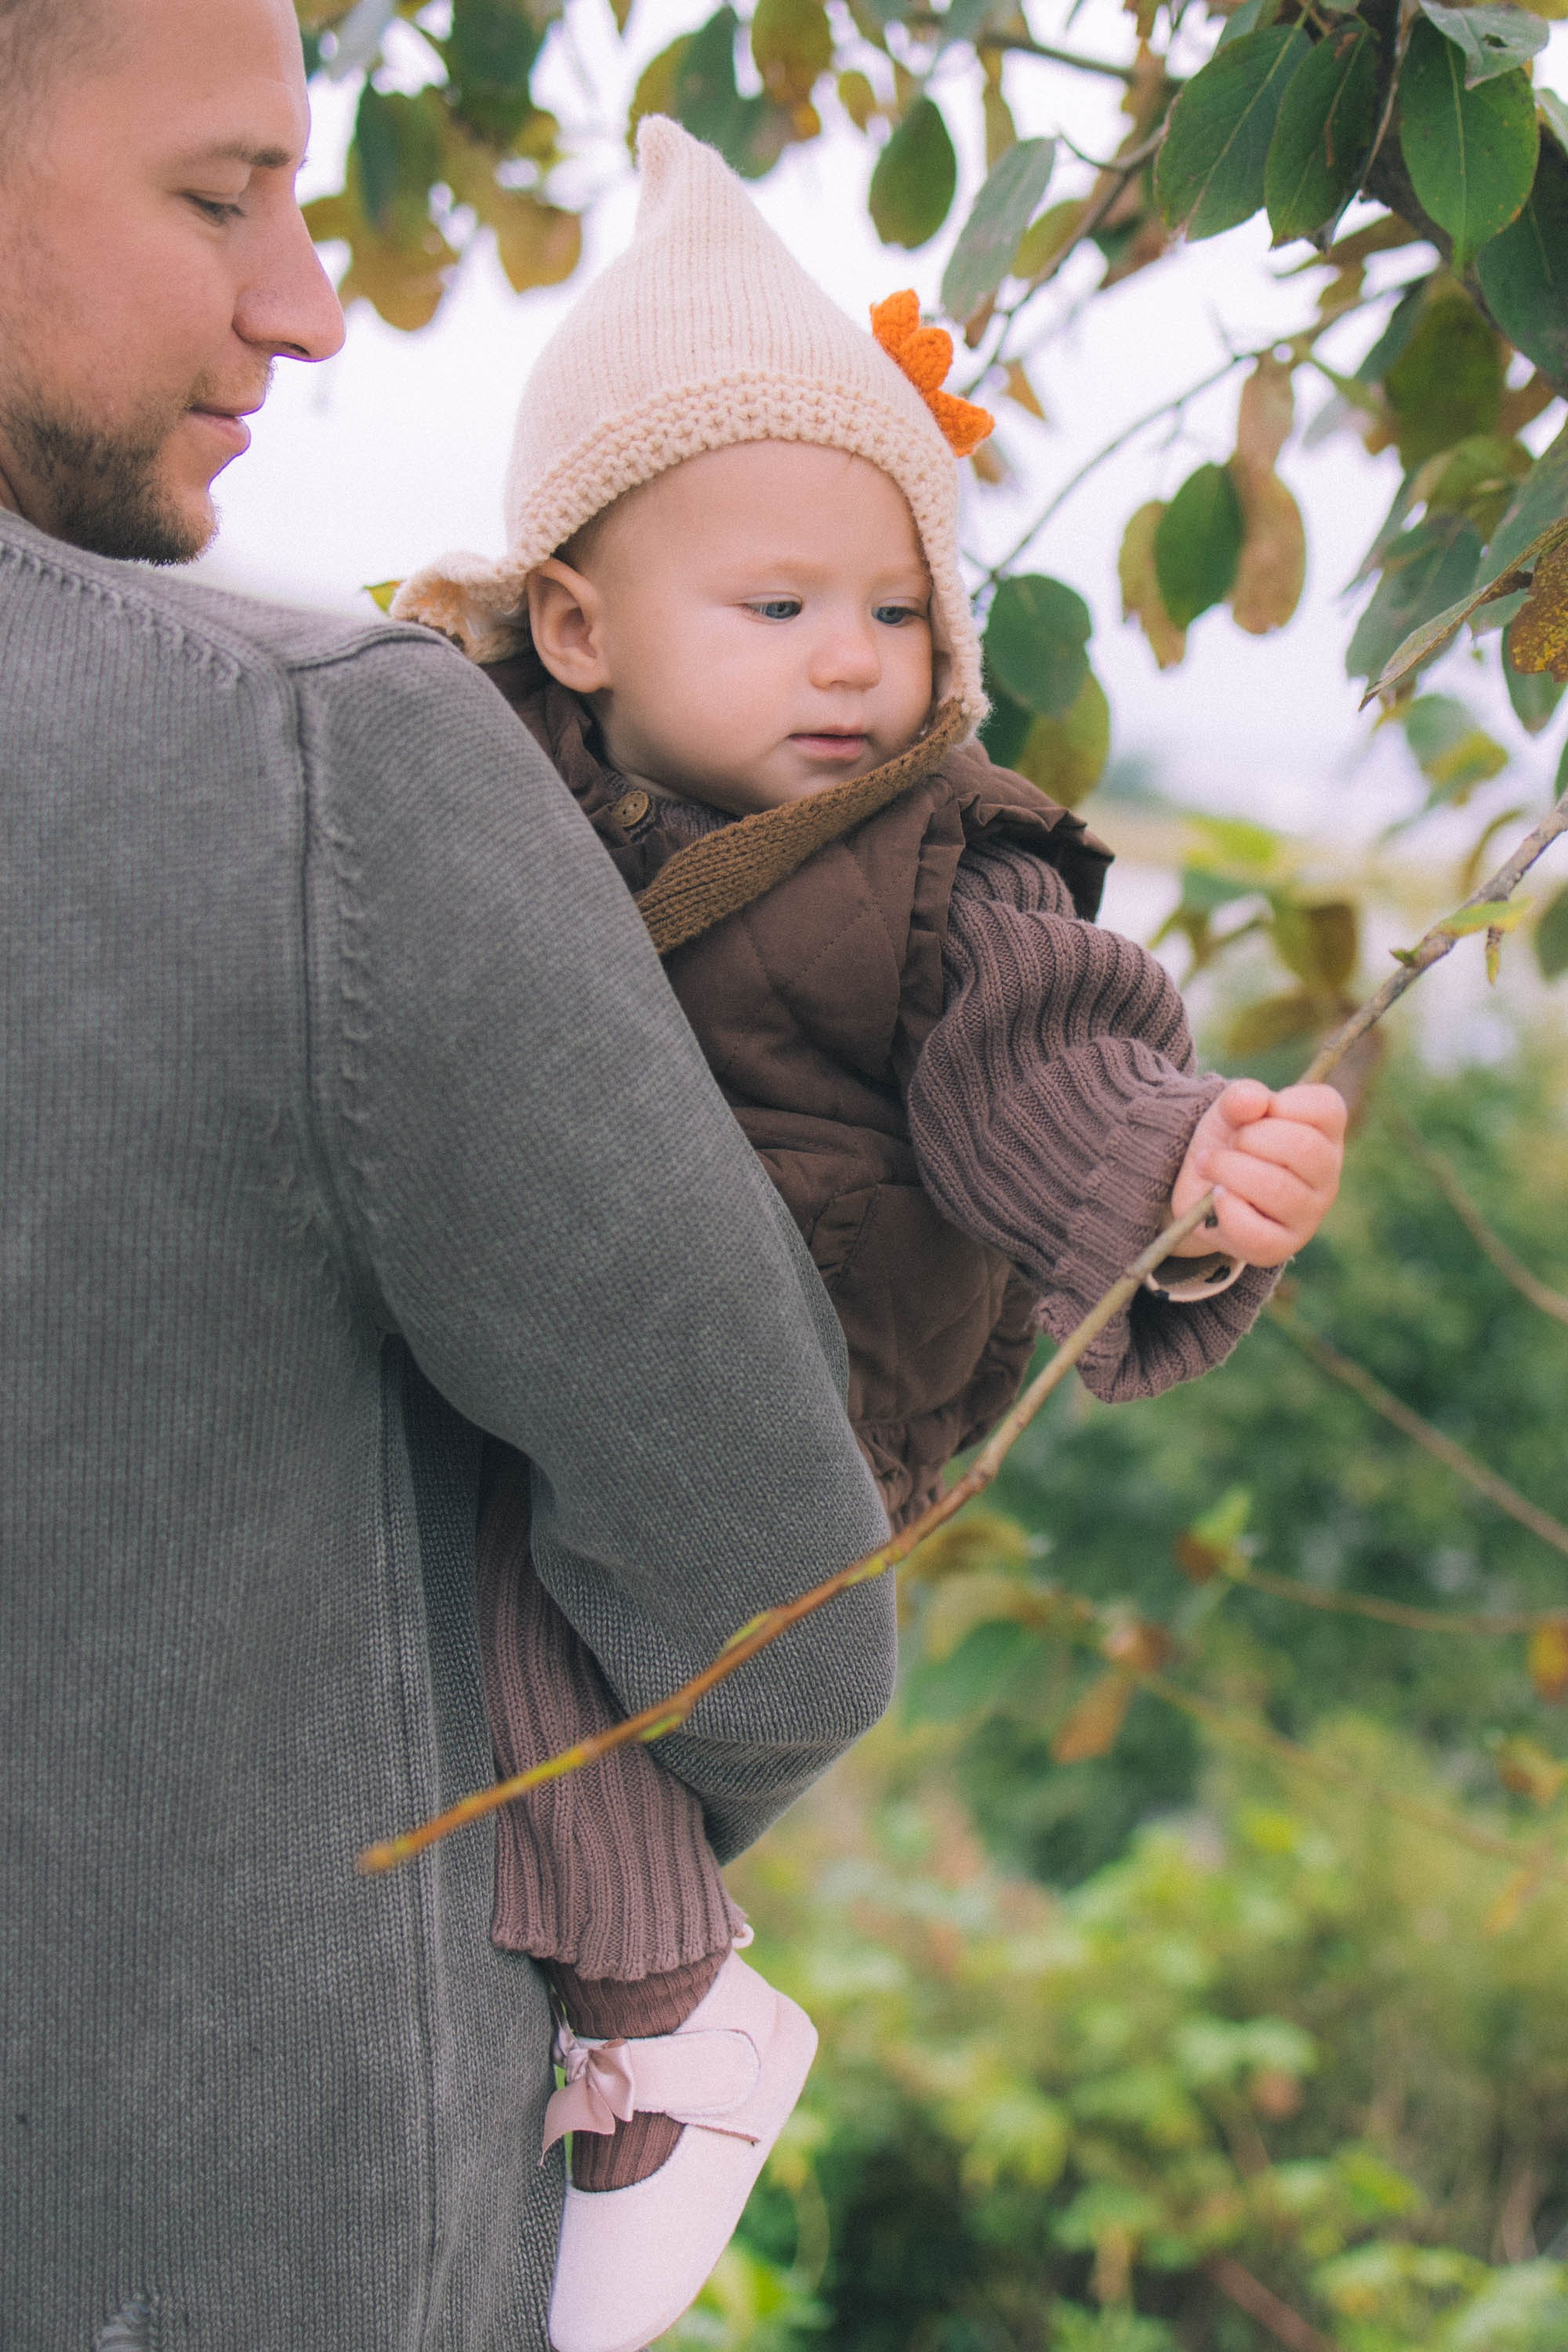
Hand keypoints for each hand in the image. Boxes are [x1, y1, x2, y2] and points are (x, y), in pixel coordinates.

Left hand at [1167, 1079, 1345, 1266]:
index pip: (1328, 1109)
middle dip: (1251, 1138)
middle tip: (1230, 1142)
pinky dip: (1226, 1208)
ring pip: (1278, 1189)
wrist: (1200, 1189)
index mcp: (1324, 1133)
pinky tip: (1216, 1197)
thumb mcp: (1228, 1112)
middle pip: (1304, 1148)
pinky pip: (1256, 1231)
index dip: (1285, 1103)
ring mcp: (1308, 1214)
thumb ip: (1240, 1098)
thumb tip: (1252, 1100)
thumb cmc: (1228, 1144)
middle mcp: (1326, 1175)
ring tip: (1210, 1165)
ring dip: (1229, 1170)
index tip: (1258, 1111)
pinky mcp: (1281, 1246)